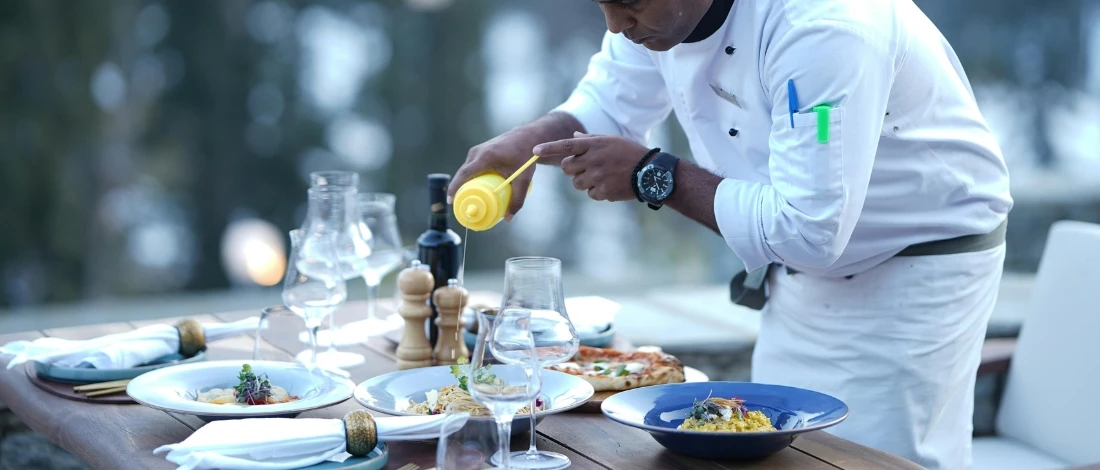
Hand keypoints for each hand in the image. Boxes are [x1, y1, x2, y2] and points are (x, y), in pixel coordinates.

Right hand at [448, 130, 541, 220]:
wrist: (526, 137)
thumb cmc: (525, 157)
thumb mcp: (523, 179)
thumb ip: (518, 199)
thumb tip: (508, 219)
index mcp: (486, 157)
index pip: (464, 173)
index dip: (455, 187)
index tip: (450, 200)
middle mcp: (478, 152)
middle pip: (463, 173)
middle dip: (458, 189)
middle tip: (460, 204)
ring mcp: (477, 150)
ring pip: (466, 169)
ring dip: (464, 182)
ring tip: (466, 197)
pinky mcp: (479, 150)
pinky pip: (470, 166)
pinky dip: (469, 176)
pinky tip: (471, 186)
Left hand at [533, 132, 650, 201]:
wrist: (650, 172)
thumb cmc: (629, 153)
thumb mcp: (611, 140)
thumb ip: (589, 140)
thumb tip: (573, 138)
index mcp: (594, 145)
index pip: (566, 146)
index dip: (548, 148)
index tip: (534, 151)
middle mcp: (593, 160)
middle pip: (567, 168)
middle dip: (573, 169)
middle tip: (588, 167)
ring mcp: (597, 177)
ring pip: (576, 183)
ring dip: (585, 181)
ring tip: (603, 176)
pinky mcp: (603, 192)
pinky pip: (590, 194)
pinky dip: (597, 191)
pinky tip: (610, 184)